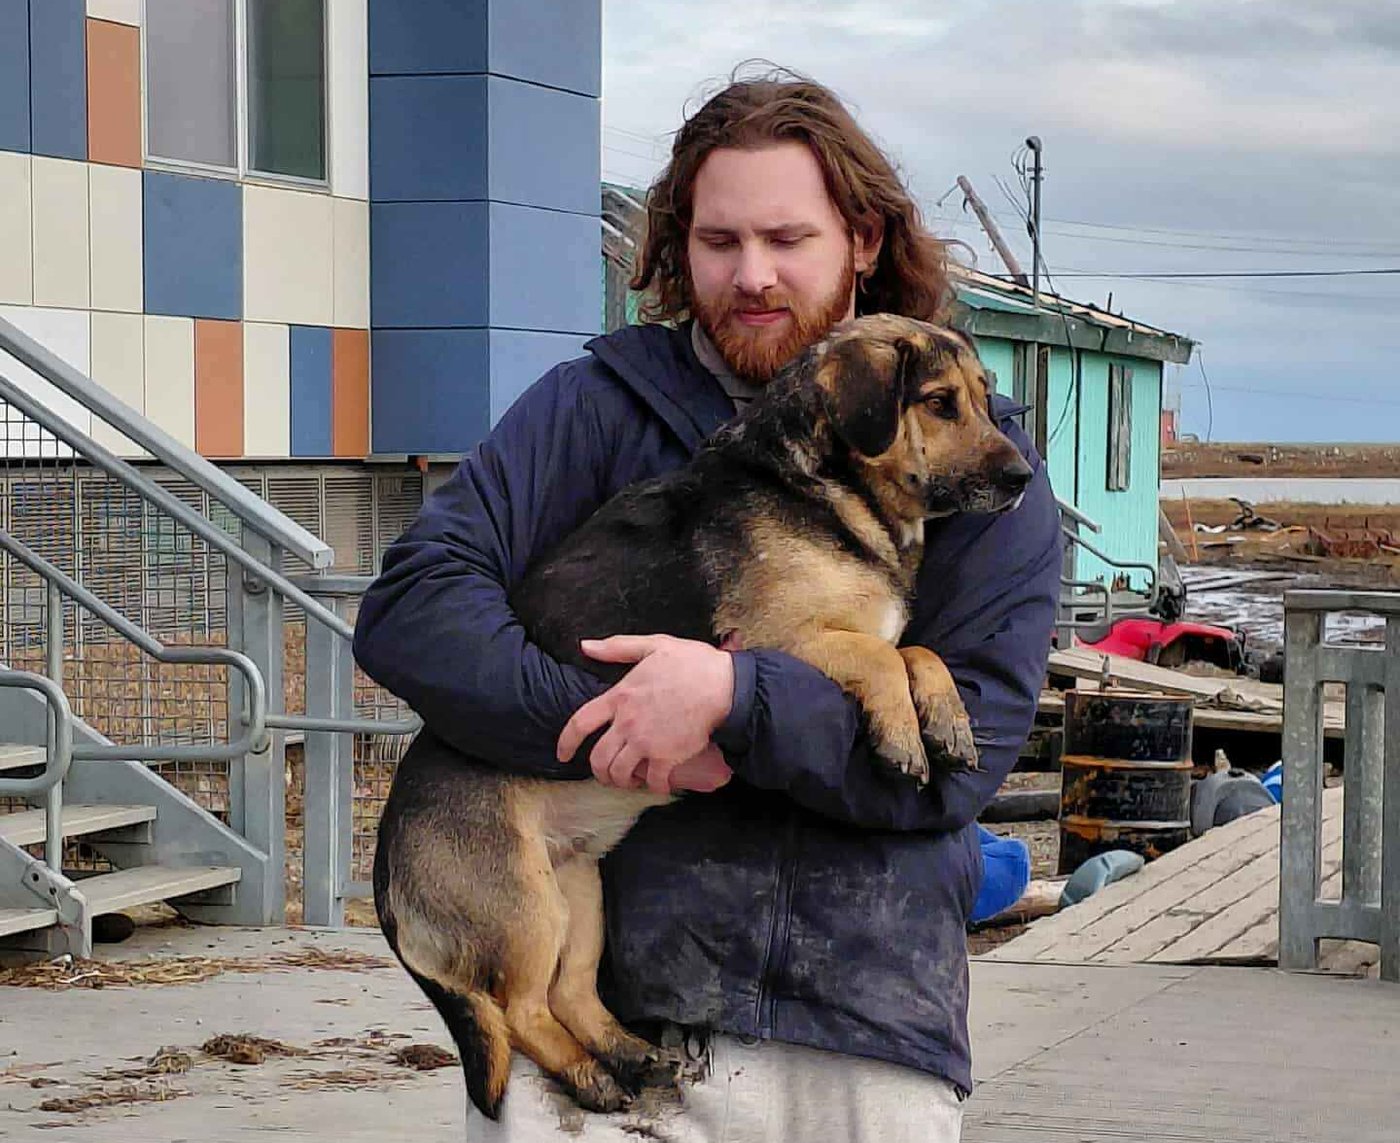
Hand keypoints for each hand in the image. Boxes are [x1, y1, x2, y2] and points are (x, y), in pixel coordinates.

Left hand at [556, 635, 734, 793]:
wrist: (723, 685)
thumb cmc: (691, 663)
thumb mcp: (652, 645)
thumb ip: (616, 648)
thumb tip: (585, 646)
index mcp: (620, 696)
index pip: (580, 723)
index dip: (566, 742)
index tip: (563, 754)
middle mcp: (628, 723)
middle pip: (598, 758)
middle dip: (598, 771)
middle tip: (605, 774)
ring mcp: (646, 742)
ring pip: (619, 773)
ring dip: (621, 782)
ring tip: (629, 780)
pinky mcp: (667, 757)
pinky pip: (652, 781)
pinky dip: (654, 786)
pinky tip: (659, 783)